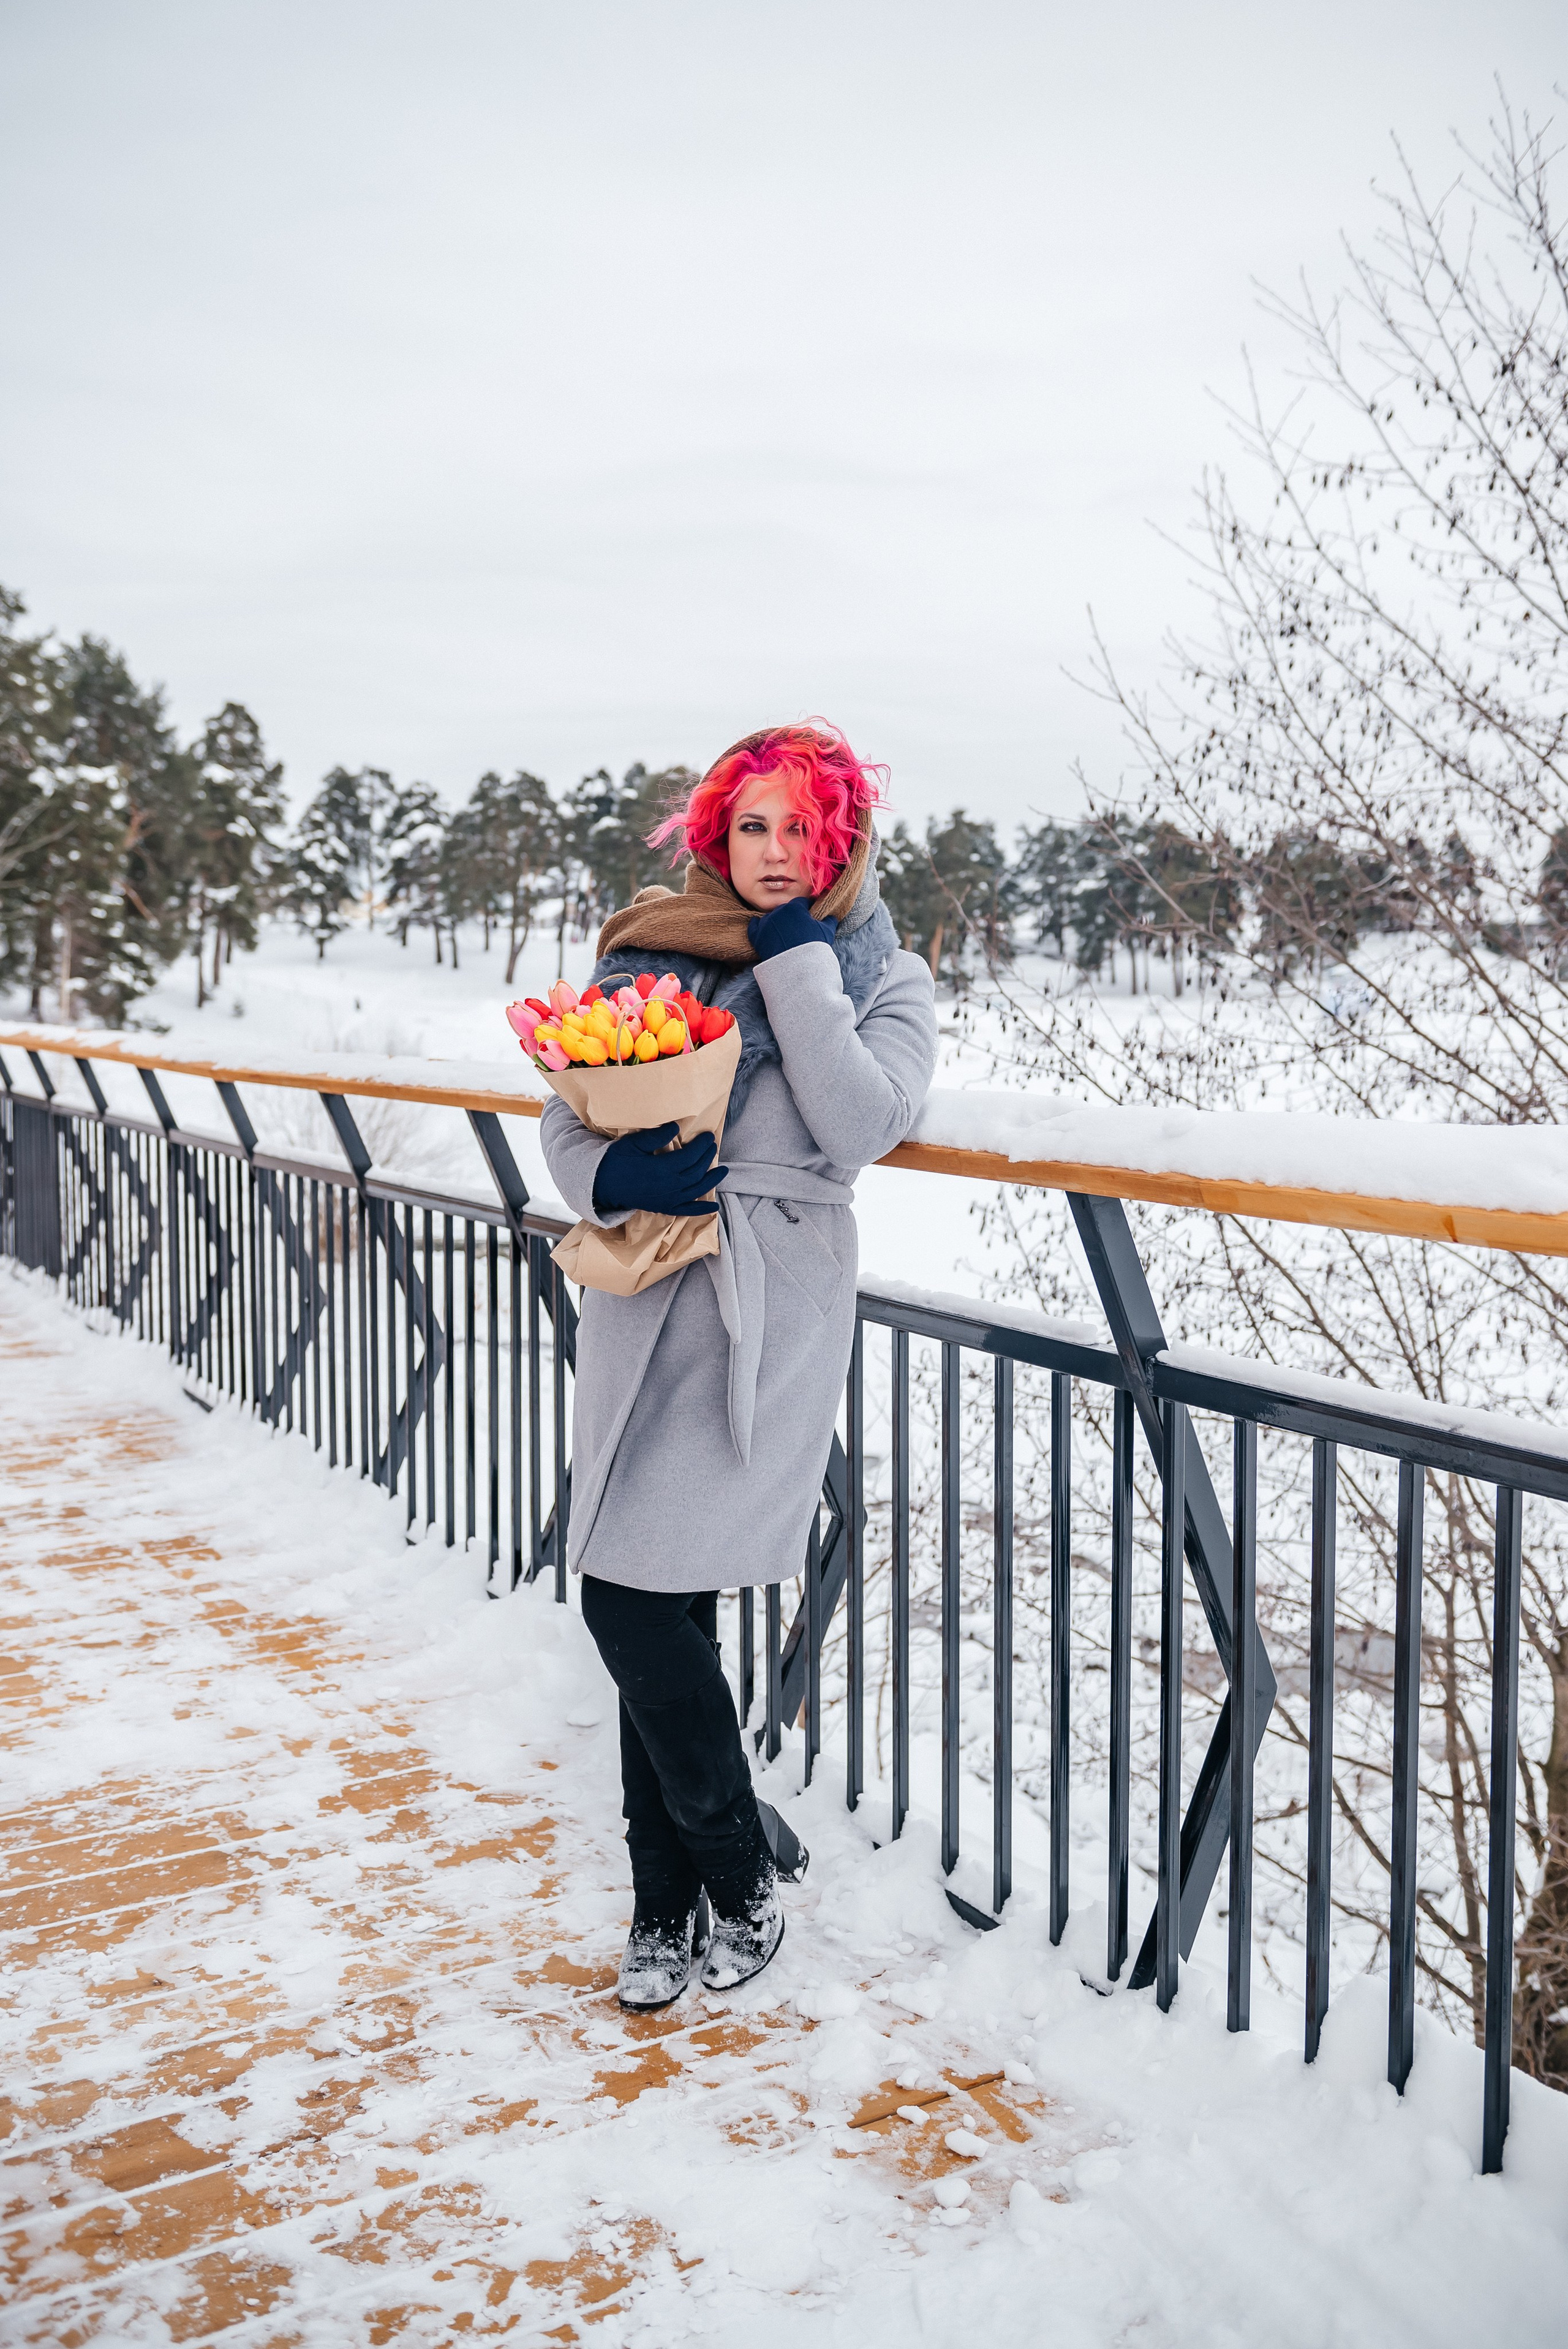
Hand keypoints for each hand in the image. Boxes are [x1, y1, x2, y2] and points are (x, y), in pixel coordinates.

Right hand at [593, 1122, 726, 1217]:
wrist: (601, 1184)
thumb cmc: (616, 1160)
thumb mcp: (633, 1143)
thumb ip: (656, 1137)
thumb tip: (676, 1128)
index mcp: (662, 1169)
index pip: (690, 1156)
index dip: (701, 1146)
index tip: (708, 1136)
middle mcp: (669, 1187)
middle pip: (696, 1172)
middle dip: (707, 1158)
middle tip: (712, 1146)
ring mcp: (667, 1199)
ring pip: (696, 1190)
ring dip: (711, 1180)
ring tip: (723, 1171)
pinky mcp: (663, 1207)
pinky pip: (686, 1211)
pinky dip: (701, 1210)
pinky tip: (713, 1208)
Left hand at [747, 902, 838, 960]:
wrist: (796, 966)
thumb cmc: (813, 947)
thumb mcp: (826, 932)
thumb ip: (829, 921)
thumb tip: (832, 917)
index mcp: (795, 907)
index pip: (802, 902)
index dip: (807, 906)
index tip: (810, 910)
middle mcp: (778, 911)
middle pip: (785, 910)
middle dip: (792, 915)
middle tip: (798, 924)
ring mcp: (766, 923)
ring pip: (771, 918)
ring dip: (777, 922)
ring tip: (783, 932)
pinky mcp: (757, 936)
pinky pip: (754, 927)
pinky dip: (758, 926)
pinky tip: (762, 928)